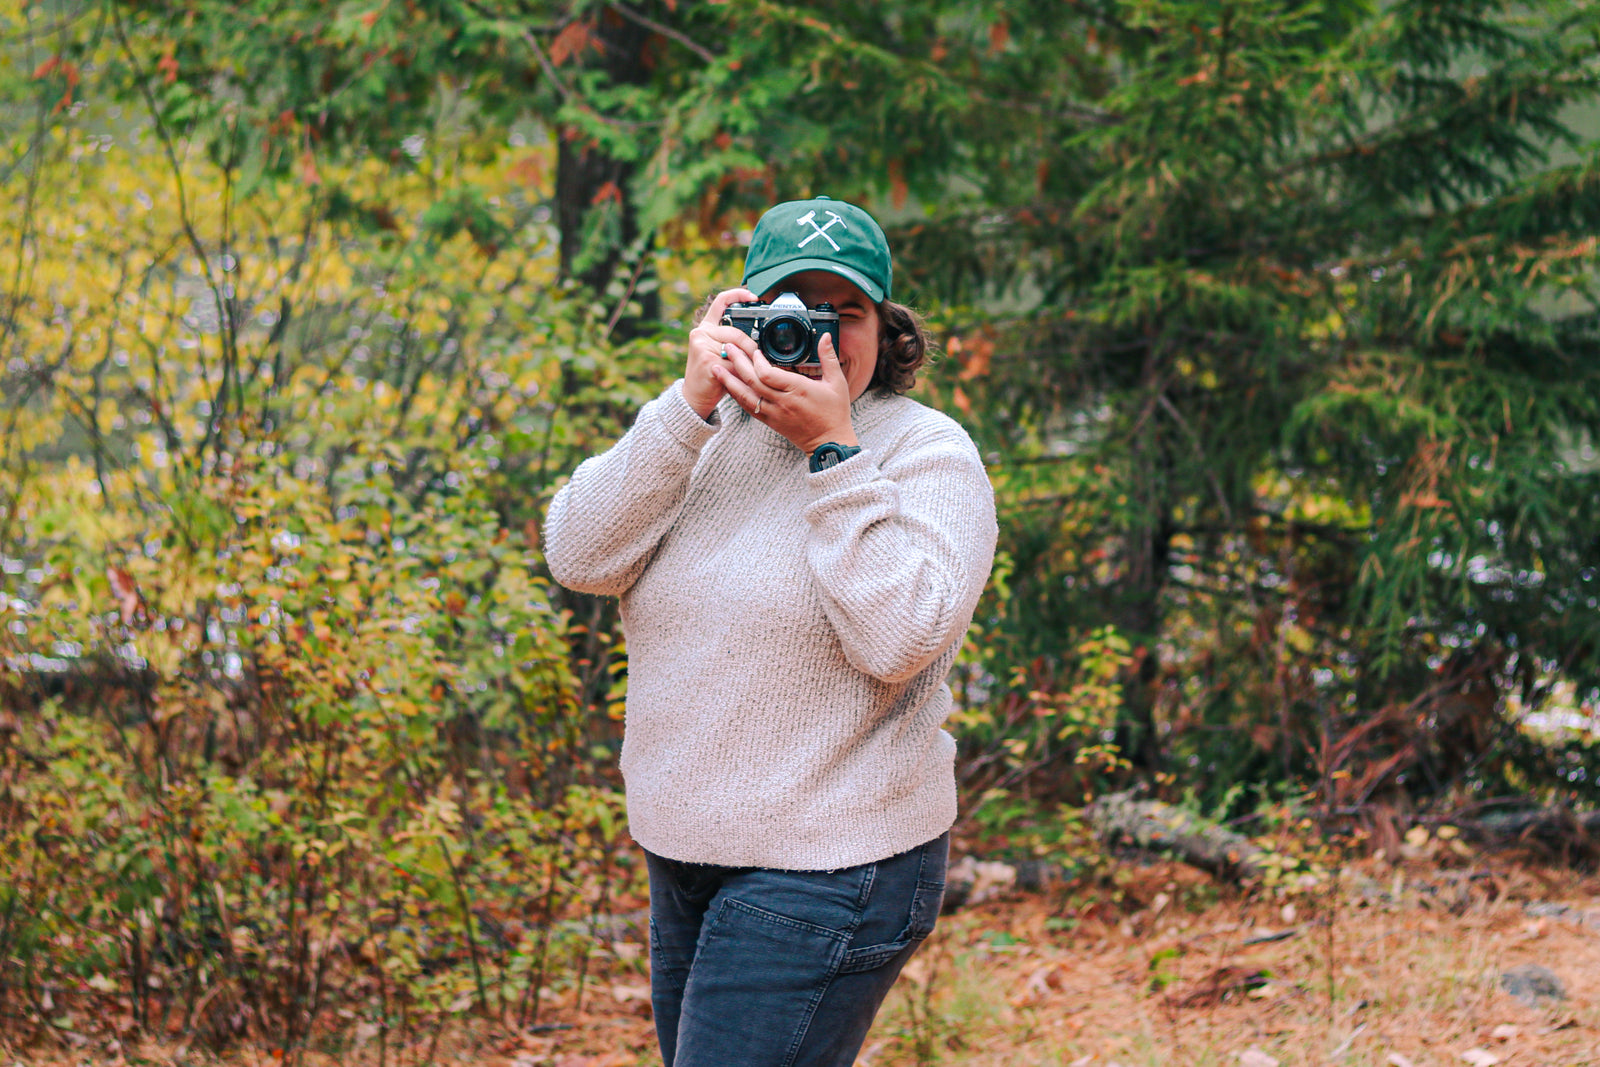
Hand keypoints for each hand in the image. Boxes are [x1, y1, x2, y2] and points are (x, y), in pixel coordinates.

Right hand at [683, 287, 758, 418]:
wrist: (694, 397)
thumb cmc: (711, 375)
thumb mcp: (719, 352)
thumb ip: (732, 341)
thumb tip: (759, 336)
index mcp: (705, 327)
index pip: (720, 302)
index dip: (737, 294)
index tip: (753, 296)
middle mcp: (701, 333)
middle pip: (736, 332)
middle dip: (751, 347)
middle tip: (760, 358)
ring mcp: (702, 346)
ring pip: (736, 347)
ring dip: (749, 361)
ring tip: (753, 370)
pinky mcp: (707, 360)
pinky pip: (734, 363)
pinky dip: (743, 372)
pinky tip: (743, 379)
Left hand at [712, 332, 857, 454]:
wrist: (829, 443)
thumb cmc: (835, 413)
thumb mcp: (837, 383)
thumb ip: (829, 358)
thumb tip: (826, 337)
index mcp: (798, 390)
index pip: (768, 374)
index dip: (757, 361)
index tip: (754, 350)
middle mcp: (782, 402)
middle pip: (752, 381)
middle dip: (738, 363)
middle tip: (728, 347)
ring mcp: (774, 413)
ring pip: (746, 396)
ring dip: (729, 381)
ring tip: (716, 367)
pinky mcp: (770, 422)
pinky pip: (749, 408)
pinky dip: (737, 396)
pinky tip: (728, 386)